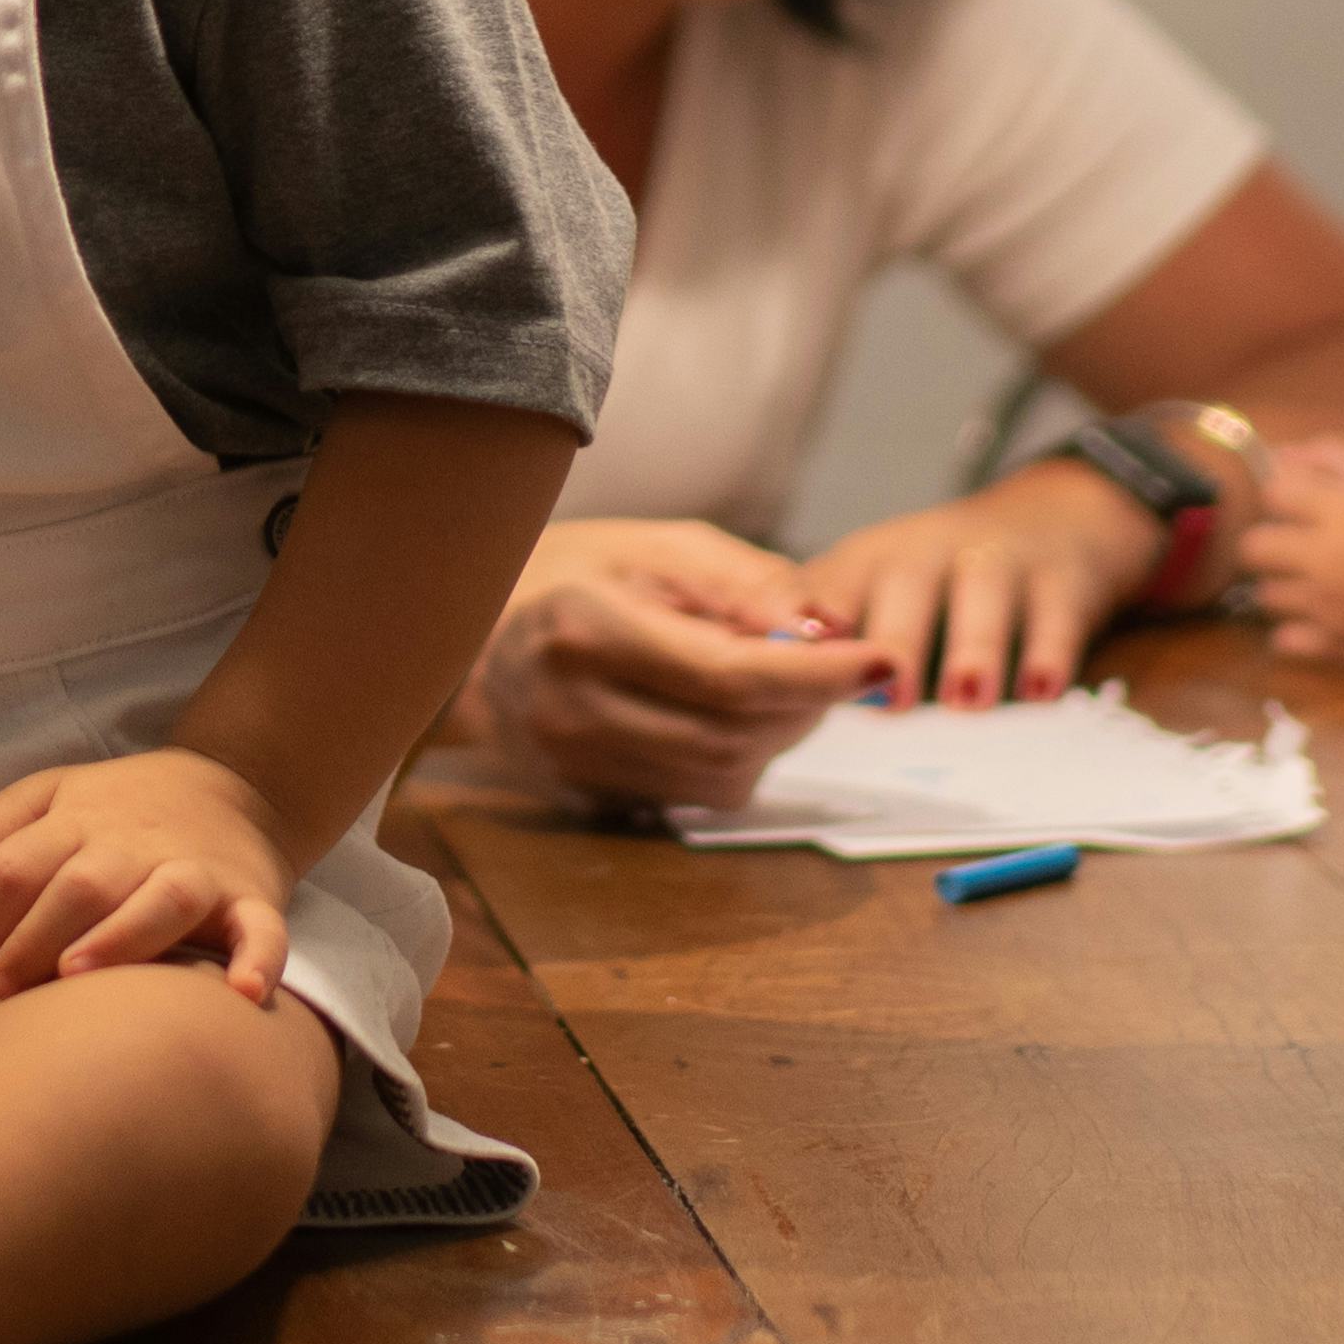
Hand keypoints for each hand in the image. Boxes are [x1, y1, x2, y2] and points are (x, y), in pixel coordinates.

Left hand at [0, 747, 302, 1005]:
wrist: (236, 784)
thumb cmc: (121, 810)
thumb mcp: (48, 797)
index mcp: (78, 818)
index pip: (16, 864)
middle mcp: (136, 842)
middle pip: (78, 884)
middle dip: (30, 937)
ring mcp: (196, 869)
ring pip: (160, 898)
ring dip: (119, 938)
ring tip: (75, 975)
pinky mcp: (251, 898)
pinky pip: (263, 928)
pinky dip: (259, 958)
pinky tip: (243, 991)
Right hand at [468, 517, 890, 815]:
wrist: (465, 631)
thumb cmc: (573, 572)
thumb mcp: (657, 546)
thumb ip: (743, 583)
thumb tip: (825, 630)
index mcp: (587, 628)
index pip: (729, 676)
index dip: (816, 675)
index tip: (879, 660)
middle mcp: (572, 705)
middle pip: (732, 736)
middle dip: (806, 706)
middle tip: (834, 667)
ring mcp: (569, 761)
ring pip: (719, 779)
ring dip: (777, 739)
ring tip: (781, 687)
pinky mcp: (579, 795)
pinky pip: (688, 798)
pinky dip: (733, 760)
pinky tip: (730, 717)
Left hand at [790, 462, 1163, 708]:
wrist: (1053, 519)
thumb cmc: (935, 575)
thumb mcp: (871, 590)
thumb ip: (822, 637)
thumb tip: (761, 693)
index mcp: (866, 561)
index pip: (829, 586)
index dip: (809, 621)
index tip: (794, 659)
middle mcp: (927, 552)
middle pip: (906, 586)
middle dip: (896, 641)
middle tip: (888, 701)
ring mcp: (996, 560)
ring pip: (983, 595)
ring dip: (974, 648)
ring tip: (967, 701)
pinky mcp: (1059, 579)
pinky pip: (1056, 613)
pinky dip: (1049, 653)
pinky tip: (1040, 692)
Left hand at [1240, 424, 1343, 669]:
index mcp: (1342, 514)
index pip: (1276, 491)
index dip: (1286, 484)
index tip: (1305, 489)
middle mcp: (1322, 560)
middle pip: (1254, 547)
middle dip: (1267, 537)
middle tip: (1292, 536)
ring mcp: (1328, 607)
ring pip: (1266, 596)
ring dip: (1278, 583)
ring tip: (1305, 577)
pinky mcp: (1342, 644)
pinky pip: (1290, 641)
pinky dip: (1291, 632)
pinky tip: (1312, 620)